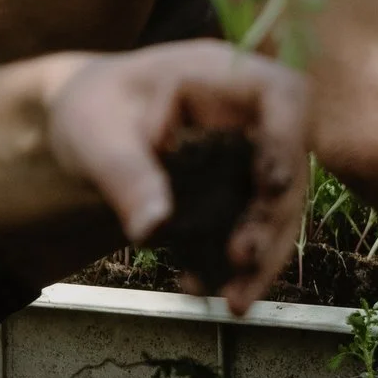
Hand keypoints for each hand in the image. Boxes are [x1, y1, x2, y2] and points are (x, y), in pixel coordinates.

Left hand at [45, 40, 310, 314]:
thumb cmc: (92, 111)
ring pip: (278, 209)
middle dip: (271, 221)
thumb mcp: (98, 138)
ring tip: (234, 301)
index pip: (284, 97)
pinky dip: (235, 265)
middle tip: (241, 261)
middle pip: (289, 166)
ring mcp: (255, 156)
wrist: (88, 129)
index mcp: (226, 77)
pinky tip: (203, 287)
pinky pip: (254, 229)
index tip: (272, 187)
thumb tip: (154, 229)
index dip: (288, 141)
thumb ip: (128, 178)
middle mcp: (255, 116)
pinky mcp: (246, 191)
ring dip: (262, 257)